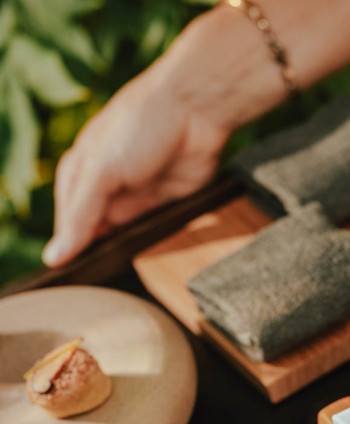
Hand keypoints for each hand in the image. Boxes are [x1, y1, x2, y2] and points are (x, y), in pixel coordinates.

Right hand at [43, 67, 228, 266]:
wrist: (194, 110)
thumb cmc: (138, 126)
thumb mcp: (100, 171)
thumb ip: (81, 216)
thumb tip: (54, 257)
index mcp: (81, 175)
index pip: (69, 225)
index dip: (70, 252)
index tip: (72, 281)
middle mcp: (108, 188)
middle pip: (99, 235)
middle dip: (101, 256)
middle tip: (101, 287)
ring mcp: (139, 196)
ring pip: (129, 237)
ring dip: (129, 252)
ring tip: (127, 279)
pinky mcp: (169, 203)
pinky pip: (159, 232)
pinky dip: (156, 244)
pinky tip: (154, 263)